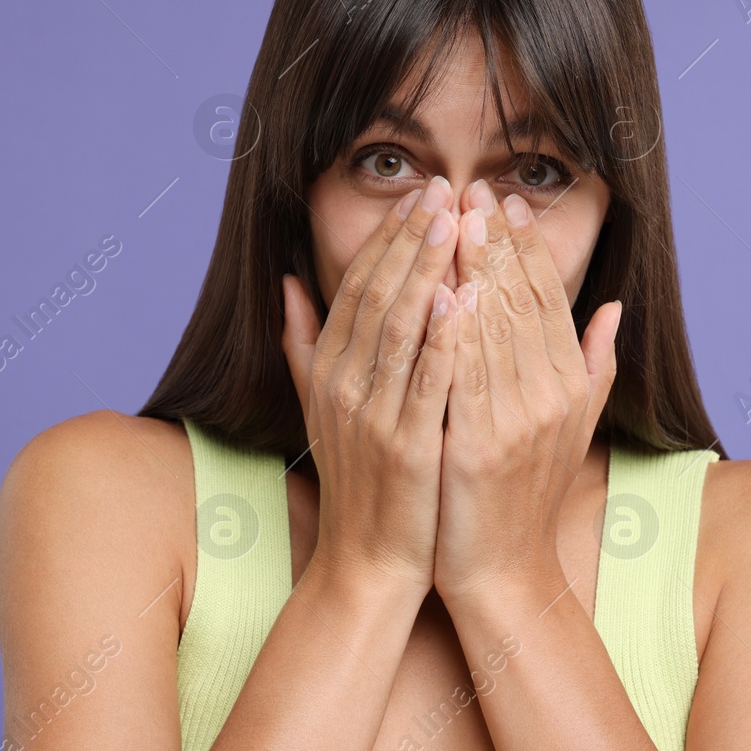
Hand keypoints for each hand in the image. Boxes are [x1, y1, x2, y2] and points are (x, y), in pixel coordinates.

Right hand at [281, 177, 461, 597]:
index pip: (357, 286)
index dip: (388, 237)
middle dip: (411, 238)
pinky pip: (425, 383)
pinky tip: (462, 299)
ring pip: (400, 327)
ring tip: (455, 223)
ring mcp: (372, 416)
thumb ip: (303, 344)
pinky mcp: (405, 448)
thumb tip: (288, 282)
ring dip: (427, 270)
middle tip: (443, 188)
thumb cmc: (358, 481)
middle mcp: (342, 386)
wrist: (368, 562)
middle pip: (377, 295)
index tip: (420, 195)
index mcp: (327, 371)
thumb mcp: (319, 407)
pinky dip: (441, 339)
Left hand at [433, 182, 622, 606]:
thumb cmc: (523, 495)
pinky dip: (456, 332)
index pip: (548, 299)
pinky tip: (443, 291)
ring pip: (494, 329)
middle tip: (473, 189)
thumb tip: (614, 307)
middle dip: (495, 241)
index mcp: (568, 385)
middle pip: (521, 302)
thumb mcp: (571, 426)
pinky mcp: (478, 446)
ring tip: (454, 219)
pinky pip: (466, 376)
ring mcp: (517, 422)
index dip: (526, 247)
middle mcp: (550, 396)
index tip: (504, 202)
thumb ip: (594, 363)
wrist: (501, 571)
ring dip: (473, 269)